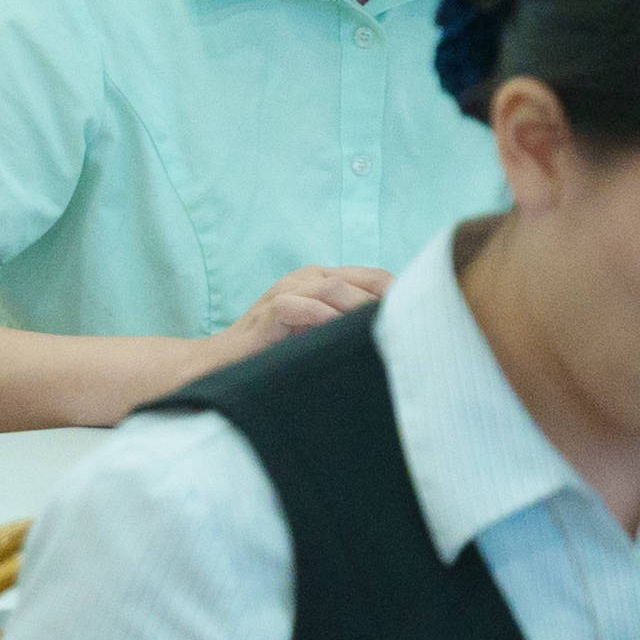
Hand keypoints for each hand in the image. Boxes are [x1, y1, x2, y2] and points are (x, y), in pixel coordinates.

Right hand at [224, 265, 393, 350]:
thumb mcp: (321, 332)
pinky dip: (322, 320)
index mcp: (322, 279)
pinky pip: (300, 306)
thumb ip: (350, 325)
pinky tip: (334, 340)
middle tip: (404, 335)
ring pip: (333, 287)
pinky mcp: (268, 311)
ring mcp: (285, 291)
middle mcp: (306, 278)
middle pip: (362, 279)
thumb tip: (401, 333)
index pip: (375, 277)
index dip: (399, 297)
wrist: (222, 362)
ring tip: (374, 336)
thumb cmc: (276, 351)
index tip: (418, 325)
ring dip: (358, 311)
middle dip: (386, 305)